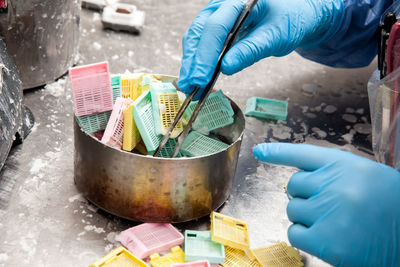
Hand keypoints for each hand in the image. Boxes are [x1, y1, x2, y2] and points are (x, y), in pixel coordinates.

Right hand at [178, 0, 343, 97]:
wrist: (296, 14)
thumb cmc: (290, 19)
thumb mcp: (275, 36)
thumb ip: (250, 50)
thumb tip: (225, 68)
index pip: (216, 27)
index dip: (206, 55)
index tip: (201, 79)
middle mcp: (223, 3)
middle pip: (200, 32)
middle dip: (193, 61)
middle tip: (189, 86)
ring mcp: (217, 13)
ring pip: (196, 37)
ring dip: (191, 63)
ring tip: (189, 86)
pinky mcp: (217, 25)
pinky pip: (202, 41)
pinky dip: (198, 60)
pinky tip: (196, 75)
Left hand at [253, 143, 399, 266]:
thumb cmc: (389, 205)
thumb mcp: (364, 176)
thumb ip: (332, 173)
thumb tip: (300, 180)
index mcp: (344, 164)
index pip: (302, 154)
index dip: (278, 153)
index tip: (259, 152)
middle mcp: (333, 184)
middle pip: (293, 185)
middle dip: (305, 196)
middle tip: (330, 205)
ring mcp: (328, 212)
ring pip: (292, 210)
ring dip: (307, 217)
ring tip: (335, 222)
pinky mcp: (325, 241)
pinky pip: (295, 233)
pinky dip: (305, 236)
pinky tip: (327, 237)